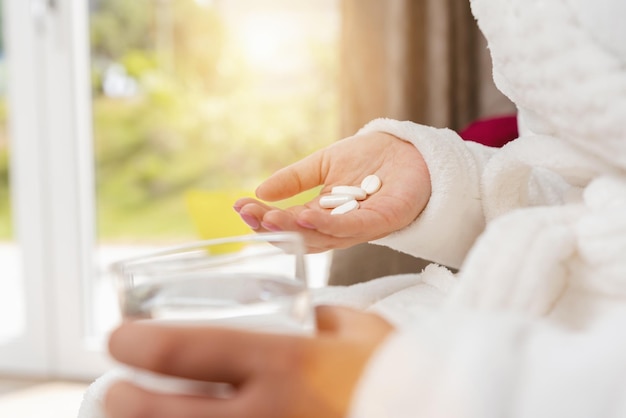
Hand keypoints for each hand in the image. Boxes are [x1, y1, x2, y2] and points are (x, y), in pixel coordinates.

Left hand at [104, 306, 392, 417]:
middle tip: (109, 389)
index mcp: (285, 362)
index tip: (118, 340)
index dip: (140, 345)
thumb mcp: (361, 330)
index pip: (190, 350)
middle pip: (167, 414)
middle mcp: (268, 412)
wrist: (440, 412)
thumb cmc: (397, 373)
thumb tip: (301, 314)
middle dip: (122, 401)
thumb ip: (323, 318)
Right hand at [234, 131, 430, 252]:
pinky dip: (327, 224)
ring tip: (268, 218)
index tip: (239, 207)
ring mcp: (361, 227)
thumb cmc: (371, 157)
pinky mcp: (383, 221)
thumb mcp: (324, 164)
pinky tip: (305, 216)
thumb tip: (259, 192)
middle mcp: (339, 226)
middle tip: (249, 215)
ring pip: (322, 237)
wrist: (410, 146)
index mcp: (324, 214)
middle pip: (301, 235)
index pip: (289, 222)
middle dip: (273, 227)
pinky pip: (352, 228)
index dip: (264, 217)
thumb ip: (295, 179)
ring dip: (294, 229)